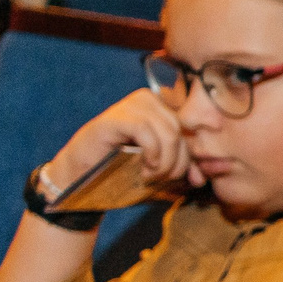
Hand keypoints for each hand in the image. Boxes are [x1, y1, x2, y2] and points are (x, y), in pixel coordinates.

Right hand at [46, 85, 197, 197]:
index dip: (192, 158)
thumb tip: (202, 177)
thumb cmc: (120, 173)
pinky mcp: (115, 117)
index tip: (191, 181)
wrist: (80, 179)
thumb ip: (181, 171)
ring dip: (164, 162)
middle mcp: (149, 100)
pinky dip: (151, 153)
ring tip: (150, 175)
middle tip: (161, 179)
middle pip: (181, 131)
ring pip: (169, 131)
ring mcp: (131, 105)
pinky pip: (146, 131)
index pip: (191, 130)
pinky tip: (143, 166)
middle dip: (178, 163)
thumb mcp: (159, 173)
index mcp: (162, 108)